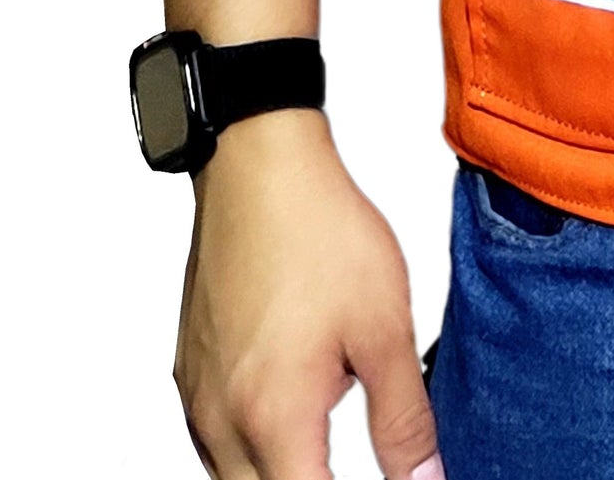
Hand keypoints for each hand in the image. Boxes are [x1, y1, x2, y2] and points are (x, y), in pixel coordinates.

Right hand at [174, 110, 442, 478]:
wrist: (258, 165)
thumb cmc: (319, 232)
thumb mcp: (385, 329)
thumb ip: (404, 419)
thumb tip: (425, 479)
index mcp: (273, 419)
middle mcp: (220, 421)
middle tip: (349, 460)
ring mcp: (197, 398)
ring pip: (231, 478)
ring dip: (281, 472)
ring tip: (329, 442)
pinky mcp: (189, 372)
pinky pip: (215, 442)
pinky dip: (254, 448)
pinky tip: (292, 410)